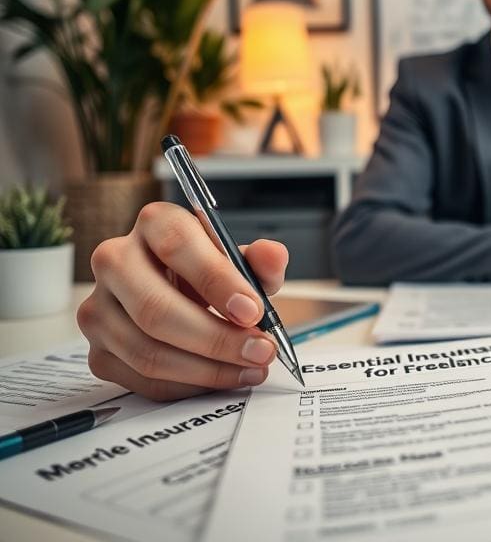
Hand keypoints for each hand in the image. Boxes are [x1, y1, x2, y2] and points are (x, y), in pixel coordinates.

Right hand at [77, 202, 288, 401]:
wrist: (181, 296)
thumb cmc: (208, 274)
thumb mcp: (240, 262)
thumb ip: (261, 261)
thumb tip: (273, 256)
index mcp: (154, 223)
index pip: (177, 245)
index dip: (216, 280)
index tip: (252, 310)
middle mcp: (115, 260)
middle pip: (156, 309)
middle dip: (216, 337)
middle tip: (260, 349)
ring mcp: (98, 308)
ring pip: (148, 351)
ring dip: (207, 368)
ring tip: (250, 367)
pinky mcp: (97, 350)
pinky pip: (142, 379)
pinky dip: (189, 385)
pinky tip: (222, 377)